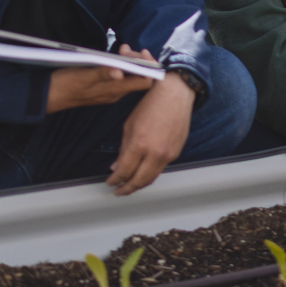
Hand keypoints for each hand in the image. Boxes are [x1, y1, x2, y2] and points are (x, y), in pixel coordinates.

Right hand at [46, 44, 155, 112]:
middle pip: (139, 77)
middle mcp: (115, 92)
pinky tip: (114, 56)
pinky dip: (120, 64)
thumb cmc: (64, 86)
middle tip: (125, 47)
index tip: (142, 52)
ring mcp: (109, 91)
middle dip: (137, 60)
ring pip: (129, 76)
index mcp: (114, 90)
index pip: (145, 82)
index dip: (149, 66)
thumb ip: (101, 74)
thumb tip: (120, 72)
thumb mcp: (82, 76)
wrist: (47, 97)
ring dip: (129, 61)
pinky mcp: (102, 87)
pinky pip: (119, 76)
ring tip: (121, 49)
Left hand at [107, 56, 194, 194]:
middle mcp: (155, 153)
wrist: (174, 95)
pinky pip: (160, 169)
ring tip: (129, 186)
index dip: (114, 181)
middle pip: (138, 181)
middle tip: (118, 191)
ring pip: (151, 178)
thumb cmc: (151, 105)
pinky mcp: (175, 153)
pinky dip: (150, 173)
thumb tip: (117, 166)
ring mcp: (167, 154)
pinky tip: (143, 172)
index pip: (124, 172)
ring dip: (138, 185)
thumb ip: (123, 149)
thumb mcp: (129, 126)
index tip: (110, 183)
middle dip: (126, 189)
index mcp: (139, 144)